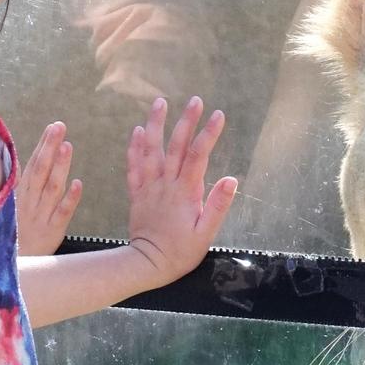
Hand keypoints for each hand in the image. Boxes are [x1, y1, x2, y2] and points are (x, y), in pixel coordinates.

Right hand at [17, 121, 82, 255]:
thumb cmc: (11, 241)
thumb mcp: (7, 215)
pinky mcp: (51, 233)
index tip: (52, 127)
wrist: (8, 273)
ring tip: (68, 145)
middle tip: (60, 126)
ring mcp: (40, 218)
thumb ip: (18, 191)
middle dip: (50, 147)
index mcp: (18, 198)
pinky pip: (61, 214)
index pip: (31, 166)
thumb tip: (19, 167)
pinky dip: (70, 198)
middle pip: (40, 171)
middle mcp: (28, 204)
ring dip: (60, 166)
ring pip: (51, 188)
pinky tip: (78, 183)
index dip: (43, 146)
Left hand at [126, 96, 237, 285]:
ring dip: (156, 125)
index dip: (208, 134)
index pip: (198, 156)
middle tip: (195, 100)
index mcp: (185, 193)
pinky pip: (134, 167)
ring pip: (151, 151)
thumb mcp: (205, 234)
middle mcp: (165, 185)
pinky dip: (135, 148)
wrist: (147, 264)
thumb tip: (231, 179)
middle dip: (186, 121)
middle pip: (175, 147)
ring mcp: (149, 188)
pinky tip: (138, 131)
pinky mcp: (137, 195)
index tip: (219, 114)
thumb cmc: (180, 253)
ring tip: (160, 102)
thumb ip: (217, 206)